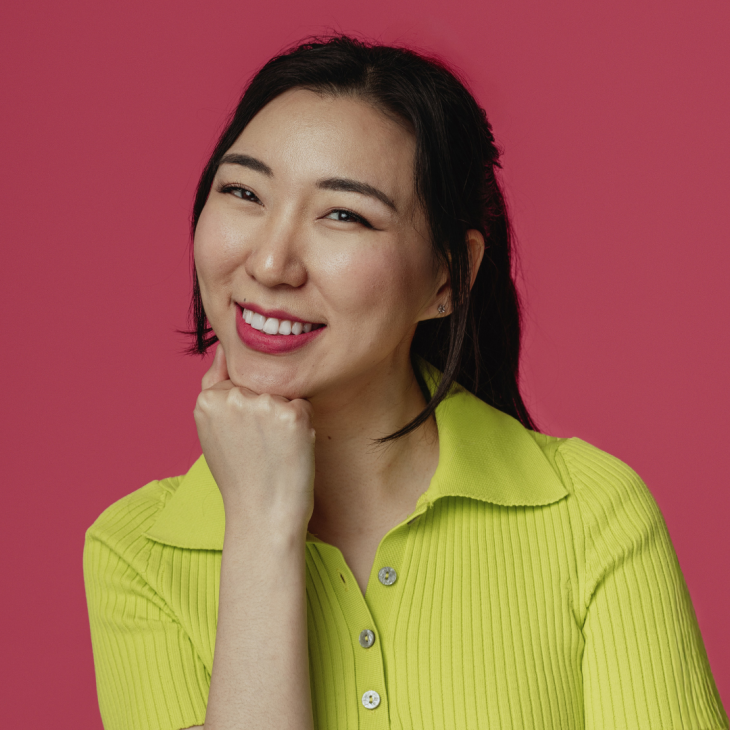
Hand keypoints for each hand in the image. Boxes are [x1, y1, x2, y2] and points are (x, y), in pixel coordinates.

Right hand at [193, 344, 315, 532]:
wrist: (262, 515)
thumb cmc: (240, 475)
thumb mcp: (213, 429)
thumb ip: (214, 385)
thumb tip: (224, 347)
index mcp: (207, 399)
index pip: (238, 383)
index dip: (246, 413)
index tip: (241, 442)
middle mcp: (233, 396)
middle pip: (262, 385)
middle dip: (266, 411)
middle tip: (258, 449)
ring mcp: (263, 403)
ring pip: (284, 394)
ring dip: (284, 417)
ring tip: (273, 450)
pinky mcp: (292, 414)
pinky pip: (303, 407)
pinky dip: (303, 427)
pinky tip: (289, 450)